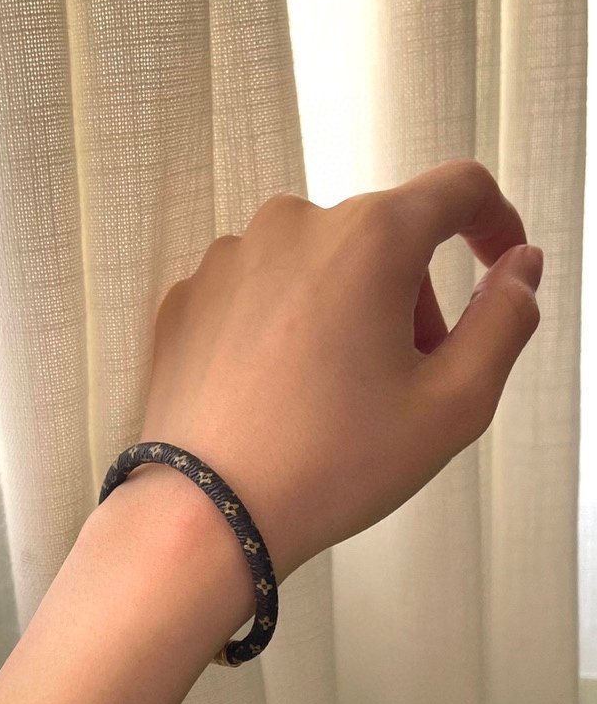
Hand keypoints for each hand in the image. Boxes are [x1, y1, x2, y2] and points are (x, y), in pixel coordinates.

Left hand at [140, 158, 542, 582]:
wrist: (206, 513)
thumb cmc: (325, 465)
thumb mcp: (453, 404)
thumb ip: (506, 320)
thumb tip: (518, 268)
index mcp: (368, 237)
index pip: (458, 190)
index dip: (494, 223)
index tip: (499, 261)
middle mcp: (290, 227)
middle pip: (381, 238)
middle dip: (410, 298)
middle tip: (408, 376)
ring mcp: (228, 261)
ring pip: (315, 265)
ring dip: (343, 310)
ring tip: (333, 394)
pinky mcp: (186, 299)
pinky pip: (256, 295)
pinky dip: (281, 327)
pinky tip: (277, 392)